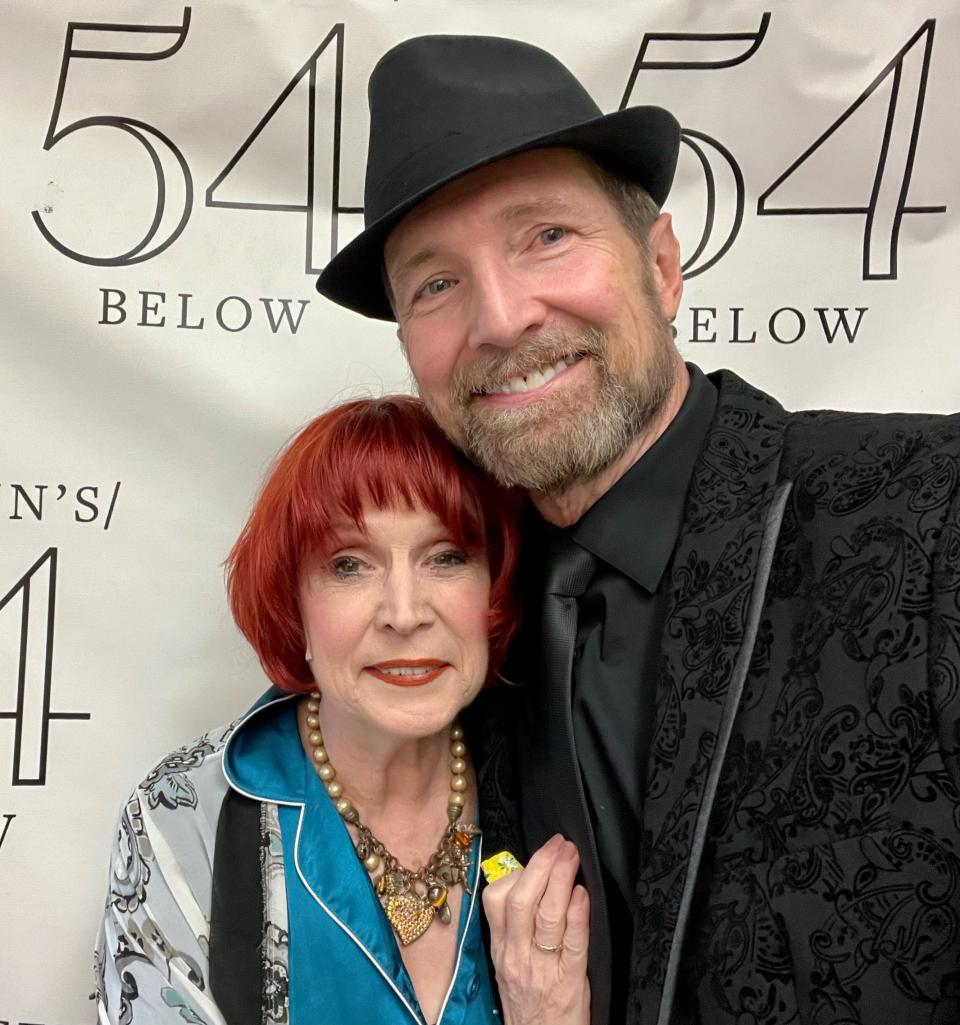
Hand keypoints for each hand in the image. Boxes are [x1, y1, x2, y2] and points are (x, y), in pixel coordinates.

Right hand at [482, 834, 589, 1024]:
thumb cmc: (529, 1004)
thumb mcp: (509, 965)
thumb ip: (515, 929)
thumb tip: (532, 885)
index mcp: (501, 948)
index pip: (496, 899)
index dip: (518, 870)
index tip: (538, 853)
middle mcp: (516, 956)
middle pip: (521, 900)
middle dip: (541, 865)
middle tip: (559, 845)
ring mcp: (542, 969)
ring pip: (546, 916)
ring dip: (561, 879)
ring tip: (572, 857)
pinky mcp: (569, 982)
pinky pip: (573, 944)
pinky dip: (577, 916)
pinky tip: (582, 895)